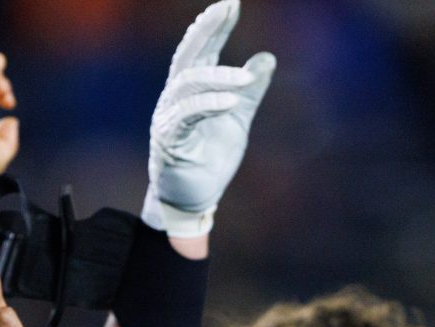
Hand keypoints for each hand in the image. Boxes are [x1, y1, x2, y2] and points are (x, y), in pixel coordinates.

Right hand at [143, 0, 275, 237]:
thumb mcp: (238, 120)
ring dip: (217, 77)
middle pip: (188, 56)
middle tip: (226, 9)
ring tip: (244, 79)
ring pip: (188, 84)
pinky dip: (208, 105)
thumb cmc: (210, 158)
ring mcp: (168, 117)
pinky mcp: (168, 140)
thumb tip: (267, 58)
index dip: (215, 27)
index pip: (202, 50)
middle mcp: (175, 97)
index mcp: (191, 89)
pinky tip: (231, 101)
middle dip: (207, 30)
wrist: (194, 200)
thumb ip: (250, 91)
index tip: (232, 4)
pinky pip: (186, 116)